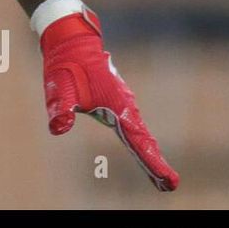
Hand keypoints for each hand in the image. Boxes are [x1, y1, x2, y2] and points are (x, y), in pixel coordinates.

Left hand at [41, 6, 179, 191]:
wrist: (72, 41)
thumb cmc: (67, 64)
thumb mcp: (59, 88)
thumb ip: (60, 108)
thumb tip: (58, 129)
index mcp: (117, 107)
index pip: (138, 141)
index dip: (152, 162)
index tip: (170, 181)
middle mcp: (125, 107)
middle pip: (144, 141)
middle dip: (155, 164)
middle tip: (170, 186)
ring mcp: (123, 104)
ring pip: (140, 134)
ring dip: (150, 154)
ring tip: (161, 177)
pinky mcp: (116, 102)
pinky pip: (133, 126)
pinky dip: (141, 142)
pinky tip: (143, 149)